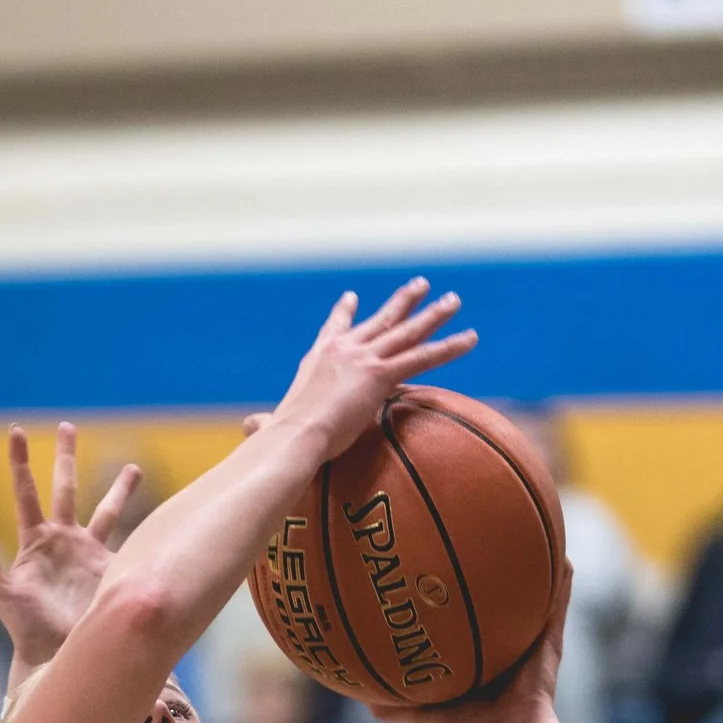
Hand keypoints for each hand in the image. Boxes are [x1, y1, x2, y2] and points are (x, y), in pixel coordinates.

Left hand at [0, 424, 144, 676]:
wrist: (57, 655)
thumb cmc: (24, 627)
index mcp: (34, 541)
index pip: (26, 492)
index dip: (20, 463)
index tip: (16, 431)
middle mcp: (62, 541)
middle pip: (65, 488)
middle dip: (65, 457)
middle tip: (66, 426)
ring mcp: (88, 553)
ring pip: (106, 511)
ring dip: (119, 489)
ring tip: (133, 467)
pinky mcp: (111, 569)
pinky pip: (129, 541)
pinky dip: (143, 528)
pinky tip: (158, 517)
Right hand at [268, 278, 477, 471]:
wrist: (295, 433)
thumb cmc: (281, 435)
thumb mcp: (271, 424)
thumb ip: (265, 425)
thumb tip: (253, 429)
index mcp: (318, 358)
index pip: (334, 329)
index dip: (343, 312)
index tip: (352, 298)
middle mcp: (344, 349)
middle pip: (381, 320)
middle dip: (403, 301)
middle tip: (421, 286)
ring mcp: (365, 359)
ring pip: (408, 331)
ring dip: (434, 314)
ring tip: (453, 300)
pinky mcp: (382, 374)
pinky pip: (424, 357)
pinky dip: (449, 348)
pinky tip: (470, 339)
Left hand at [358, 546, 571, 722]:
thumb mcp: (426, 714)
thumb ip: (396, 707)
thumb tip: (363, 702)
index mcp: (482, 657)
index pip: (470, 619)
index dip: (458, 596)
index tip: (441, 565)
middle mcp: (508, 644)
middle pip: (501, 600)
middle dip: (494, 570)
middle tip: (482, 534)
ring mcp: (532, 640)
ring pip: (534, 595)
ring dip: (535, 566)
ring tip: (531, 530)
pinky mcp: (551, 642)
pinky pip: (559, 604)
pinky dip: (563, 580)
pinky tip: (563, 553)